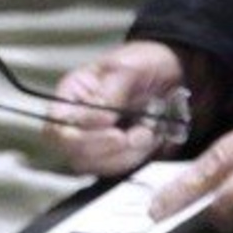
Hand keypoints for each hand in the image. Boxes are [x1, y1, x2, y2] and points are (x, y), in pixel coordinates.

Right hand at [48, 41, 216, 174]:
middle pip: (73, 153)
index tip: (114, 129)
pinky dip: (135, 159)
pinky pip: (115, 170)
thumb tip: (96, 121)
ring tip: (148, 132)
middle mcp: (77, 122)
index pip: (56, 127)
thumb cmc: (147, 62)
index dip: (80, 136)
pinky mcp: (113, 154)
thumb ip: (109, 91)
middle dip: (109, 149)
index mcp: (72, 95)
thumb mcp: (129, 68)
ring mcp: (94, 141)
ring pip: (94, 166)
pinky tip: (151, 140)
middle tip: (139, 134)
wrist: (176, 72)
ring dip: (126, 155)